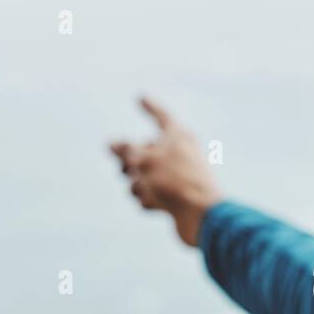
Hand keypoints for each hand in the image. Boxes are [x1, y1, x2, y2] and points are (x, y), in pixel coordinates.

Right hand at [110, 98, 221, 246]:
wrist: (201, 216)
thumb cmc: (175, 181)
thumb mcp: (144, 160)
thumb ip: (126, 150)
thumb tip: (112, 144)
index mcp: (178, 136)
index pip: (161, 117)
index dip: (150, 107)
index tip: (141, 98)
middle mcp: (179, 154)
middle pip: (145, 151)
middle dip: (130, 160)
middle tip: (125, 168)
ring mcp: (176, 177)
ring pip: (143, 176)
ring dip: (137, 184)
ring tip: (145, 190)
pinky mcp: (175, 199)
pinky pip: (150, 195)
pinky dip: (148, 199)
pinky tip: (156, 205)